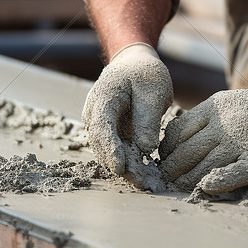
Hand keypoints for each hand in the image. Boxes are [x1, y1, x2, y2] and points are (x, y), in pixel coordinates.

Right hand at [82, 43, 172, 180]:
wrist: (134, 64)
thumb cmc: (144, 74)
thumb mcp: (153, 90)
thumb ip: (148, 117)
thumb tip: (146, 148)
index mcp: (103, 97)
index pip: (102, 127)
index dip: (110, 149)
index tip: (121, 167)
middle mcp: (94, 113)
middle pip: (102, 144)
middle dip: (120, 165)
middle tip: (142, 182)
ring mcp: (98, 124)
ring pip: (106, 151)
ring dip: (124, 168)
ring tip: (145, 183)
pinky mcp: (107, 133)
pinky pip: (114, 150)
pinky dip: (127, 163)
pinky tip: (143, 175)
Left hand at [160, 89, 247, 193]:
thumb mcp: (231, 102)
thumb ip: (206, 116)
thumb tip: (175, 136)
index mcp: (216, 106)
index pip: (179, 129)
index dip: (167, 147)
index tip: (164, 157)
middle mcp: (226, 123)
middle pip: (187, 151)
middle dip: (171, 168)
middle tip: (164, 178)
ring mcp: (242, 143)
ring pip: (204, 167)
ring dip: (187, 181)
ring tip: (178, 187)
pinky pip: (231, 175)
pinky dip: (216, 183)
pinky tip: (205, 188)